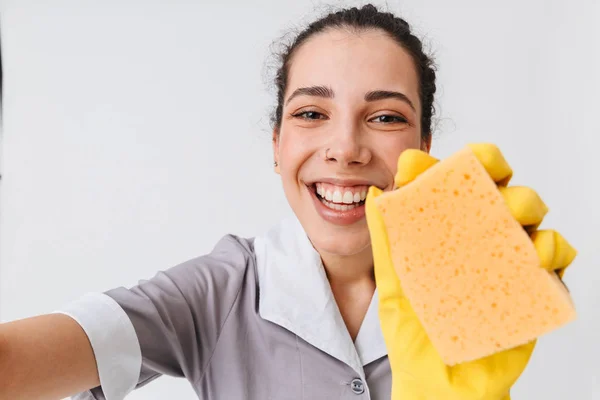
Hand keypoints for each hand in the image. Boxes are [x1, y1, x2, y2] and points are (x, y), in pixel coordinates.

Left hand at [365, 144, 575, 399]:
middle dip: (496, 169)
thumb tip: (372, 193)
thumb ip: (385, 242)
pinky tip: (535, 256)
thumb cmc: (415, 335)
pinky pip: (556, 256)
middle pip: (497, 187)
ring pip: (530, 213)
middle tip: (487, 171)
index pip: (454, 184)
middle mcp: (481, 238)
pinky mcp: (535, 286)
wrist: (440, 383)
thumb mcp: (393, 286)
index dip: (446, 162)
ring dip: (527, 203)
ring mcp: (509, 260)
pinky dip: (553, 248)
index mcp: (447, 232)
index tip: (423, 161)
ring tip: (513, 217)